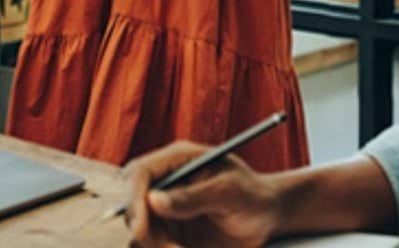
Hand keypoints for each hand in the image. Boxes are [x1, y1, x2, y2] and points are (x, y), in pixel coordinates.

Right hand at [123, 141, 280, 247]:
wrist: (266, 219)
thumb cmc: (253, 196)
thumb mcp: (230, 193)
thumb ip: (194, 196)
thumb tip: (154, 200)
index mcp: (178, 160)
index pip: (141, 172)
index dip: (135, 199)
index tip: (142, 228)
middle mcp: (165, 182)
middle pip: (132, 203)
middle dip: (144, 229)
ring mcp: (165, 208)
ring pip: (140, 230)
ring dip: (157, 246)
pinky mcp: (169, 231)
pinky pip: (154, 245)